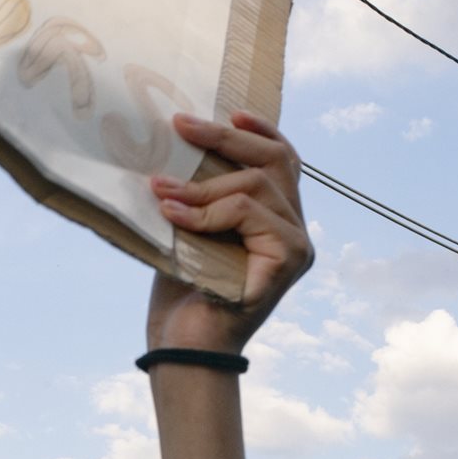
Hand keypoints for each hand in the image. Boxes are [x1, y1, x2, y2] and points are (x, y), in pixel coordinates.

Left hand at [145, 112, 311, 354]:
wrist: (184, 348)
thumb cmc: (182, 294)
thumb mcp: (190, 230)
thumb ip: (200, 195)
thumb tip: (178, 145)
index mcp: (279, 223)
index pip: (283, 161)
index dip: (259, 131)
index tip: (229, 110)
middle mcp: (296, 232)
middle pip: (275, 163)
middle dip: (224, 138)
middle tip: (180, 124)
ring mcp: (297, 247)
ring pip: (256, 186)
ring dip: (201, 186)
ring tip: (160, 190)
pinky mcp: (288, 261)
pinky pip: (247, 214)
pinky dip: (207, 212)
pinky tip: (173, 217)